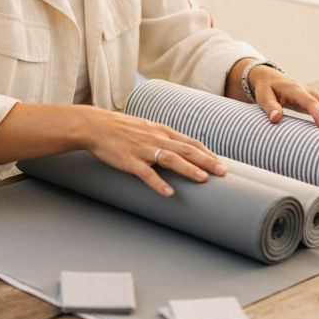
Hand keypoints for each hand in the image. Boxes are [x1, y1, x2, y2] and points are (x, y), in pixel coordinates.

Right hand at [78, 108, 227, 196]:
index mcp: (161, 131)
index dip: (207, 152)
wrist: (95, 126)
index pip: (190, 142)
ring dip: (188, 169)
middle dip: (207, 161)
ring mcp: (143, 149)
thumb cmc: (121, 128)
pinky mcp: (129, 160)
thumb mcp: (146, 128)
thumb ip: (162, 137)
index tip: (221, 162)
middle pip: (186, 150)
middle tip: (223, 172)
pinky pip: (146, 173)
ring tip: (203, 179)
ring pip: (171, 159)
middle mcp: (156, 138)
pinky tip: (169, 193)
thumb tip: (179, 149)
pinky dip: (158, 183)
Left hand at [250, 67, 318, 130]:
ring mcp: (312, 94)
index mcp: (295, 89)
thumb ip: (269, 106)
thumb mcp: (263, 96)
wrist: (268, 77)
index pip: (309, 101)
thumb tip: (276, 119)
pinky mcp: (313, 100)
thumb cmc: (265, 88)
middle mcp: (307, 90)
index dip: (317, 114)